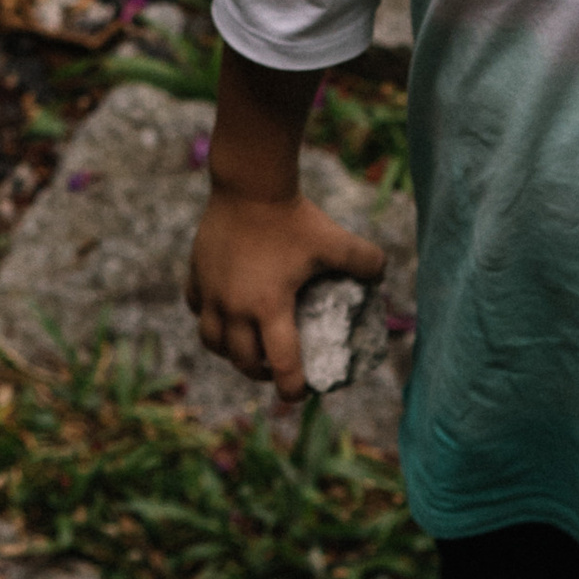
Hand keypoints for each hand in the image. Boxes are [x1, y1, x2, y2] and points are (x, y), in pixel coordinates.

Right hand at [185, 187, 384, 402]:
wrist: (250, 184)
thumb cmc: (294, 216)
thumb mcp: (336, 241)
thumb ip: (366, 262)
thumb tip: (382, 278)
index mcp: (269, 308)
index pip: (281, 365)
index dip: (292, 388)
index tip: (300, 394)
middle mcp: (235, 307)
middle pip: (241, 360)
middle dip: (260, 373)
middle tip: (275, 371)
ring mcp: (211, 291)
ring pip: (211, 340)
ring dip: (229, 352)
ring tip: (244, 348)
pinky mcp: (196, 272)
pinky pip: (197, 306)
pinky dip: (209, 316)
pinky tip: (222, 311)